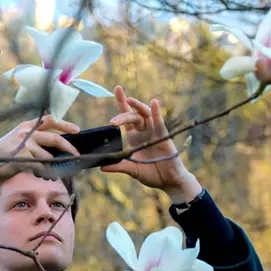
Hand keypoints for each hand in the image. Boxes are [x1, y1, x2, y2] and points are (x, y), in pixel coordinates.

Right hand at [0, 115, 79, 179]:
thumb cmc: (5, 156)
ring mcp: (24, 145)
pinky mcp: (22, 158)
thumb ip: (35, 140)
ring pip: (48, 157)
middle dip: (68, 148)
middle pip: (55, 138)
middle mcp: (25, 132)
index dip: (65, 124)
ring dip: (53, 167)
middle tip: (76, 155)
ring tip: (51, 174)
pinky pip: (41, 167)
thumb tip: (58, 148)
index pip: (50, 120)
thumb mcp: (18, 141)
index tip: (77, 130)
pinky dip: (45, 173)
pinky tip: (43, 176)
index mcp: (26, 126)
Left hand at [101, 86, 202, 202]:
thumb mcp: (132, 170)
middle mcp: (144, 131)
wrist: (168, 181)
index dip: (122, 102)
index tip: (116, 89)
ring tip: (130, 100)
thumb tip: (101, 167)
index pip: (126, 117)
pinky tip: (154, 103)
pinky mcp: (164, 137)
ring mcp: (154, 132)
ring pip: (145, 115)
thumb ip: (119, 166)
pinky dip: (157, 113)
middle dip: (122, 115)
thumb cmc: (152, 174)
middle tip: (112, 122)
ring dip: (138, 107)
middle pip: (133, 116)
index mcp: (134, 137)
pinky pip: (160, 123)